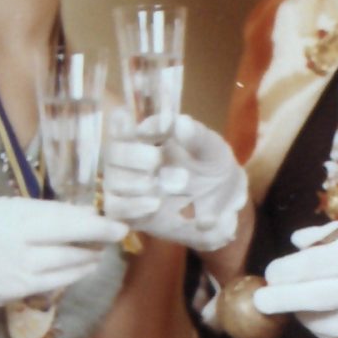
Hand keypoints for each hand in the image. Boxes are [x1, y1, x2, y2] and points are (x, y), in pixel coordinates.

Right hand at [0, 196, 127, 311]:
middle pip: (69, 234)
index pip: (59, 212)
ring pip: (67, 261)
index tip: (111, 217)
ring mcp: (14, 266)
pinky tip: (84, 268)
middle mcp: (12, 237)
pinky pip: (56, 281)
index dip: (90, 217)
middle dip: (99, 234)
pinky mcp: (14, 290)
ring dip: (89, 256)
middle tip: (119, 233)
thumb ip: (30, 213)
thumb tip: (75, 213)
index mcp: (6, 212)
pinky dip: (74, 274)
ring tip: (99, 251)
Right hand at [102, 113, 247, 253]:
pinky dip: (127, 210)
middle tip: (156, 160)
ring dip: (135, 186)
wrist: (224, 205)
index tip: (149, 130)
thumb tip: (180, 123)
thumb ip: (197, 136)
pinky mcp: (132, 214)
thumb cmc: (212, 167)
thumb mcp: (212, 149)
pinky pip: (116, 212)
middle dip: (133, 156)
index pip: (120, 124)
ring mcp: (129, 189)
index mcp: (145, 137)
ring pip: (113, 184)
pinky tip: (147, 209)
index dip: (124, 124)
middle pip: (113, 153)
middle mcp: (130, 161)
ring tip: (161, 192)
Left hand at [254, 222, 337, 337]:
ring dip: (299, 312)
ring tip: (303, 301)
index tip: (274, 270)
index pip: (302, 266)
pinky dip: (322, 328)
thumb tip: (298, 240)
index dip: (281, 269)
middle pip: (296, 298)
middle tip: (264, 295)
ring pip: (311, 321)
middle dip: (273, 297)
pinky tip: (326, 317)